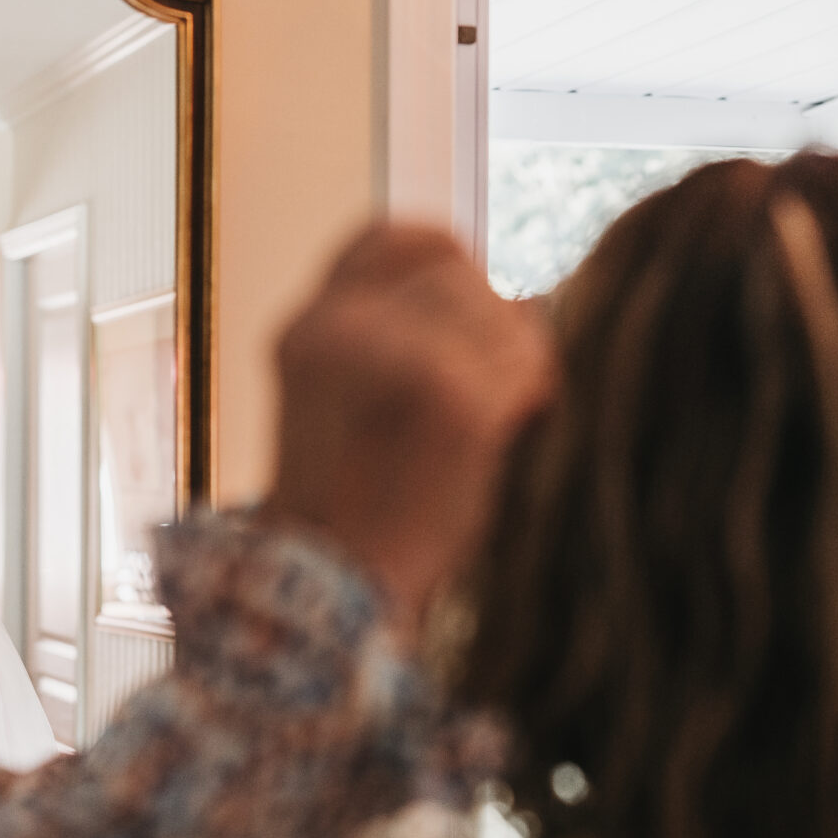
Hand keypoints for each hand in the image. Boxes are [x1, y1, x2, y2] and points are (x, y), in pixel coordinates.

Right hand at [265, 223, 554, 638]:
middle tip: (505, 387)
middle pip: (454, 271)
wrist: (332, 598)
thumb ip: (405, 343)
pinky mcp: (447, 392)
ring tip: (502, 421)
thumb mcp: (352, 409)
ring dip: (517, 359)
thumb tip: (529, 300)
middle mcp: (335, 326)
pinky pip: (520, 363)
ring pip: (496, 310)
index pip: (391, 239)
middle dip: (493, 320)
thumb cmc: (360, 518)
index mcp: (307, 327)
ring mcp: (388, 353)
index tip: (476, 301)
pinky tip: (511, 435)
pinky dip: (530, 395)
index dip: (444, 258)